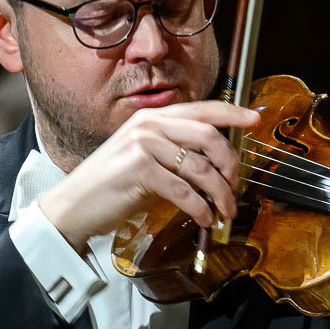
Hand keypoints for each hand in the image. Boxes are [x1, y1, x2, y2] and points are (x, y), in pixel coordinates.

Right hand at [38, 101, 258, 248]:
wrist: (74, 206)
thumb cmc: (113, 187)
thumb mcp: (148, 160)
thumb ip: (178, 154)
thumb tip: (218, 166)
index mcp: (153, 117)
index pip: (202, 109)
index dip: (232, 113)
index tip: (255, 120)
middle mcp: (149, 124)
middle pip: (209, 137)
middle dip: (231, 166)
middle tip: (235, 188)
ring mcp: (143, 144)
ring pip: (201, 168)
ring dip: (220, 194)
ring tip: (225, 211)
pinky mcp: (139, 169)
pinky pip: (185, 191)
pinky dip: (200, 209)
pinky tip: (204, 219)